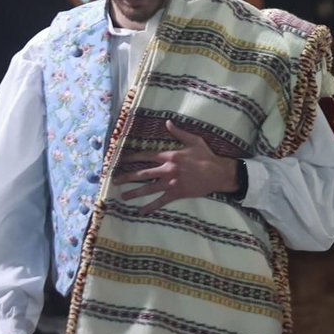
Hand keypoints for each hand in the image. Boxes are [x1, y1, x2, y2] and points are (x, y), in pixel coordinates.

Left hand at [115, 123, 238, 209]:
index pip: (146, 156)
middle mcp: (167, 169)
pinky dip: (150, 207)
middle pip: (142, 174)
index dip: (132, 158)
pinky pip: (161, 201)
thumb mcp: (194, 140)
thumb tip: (167, 122)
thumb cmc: (207, 156)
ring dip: (134, 192)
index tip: (120, 160)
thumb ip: (179, 132)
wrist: (219, 173)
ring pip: (148, 188)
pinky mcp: (177, 193)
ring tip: (123, 196)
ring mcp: (171, 182)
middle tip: (115, 180)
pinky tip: (141, 211)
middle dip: (127, 177)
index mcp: (170, 156)